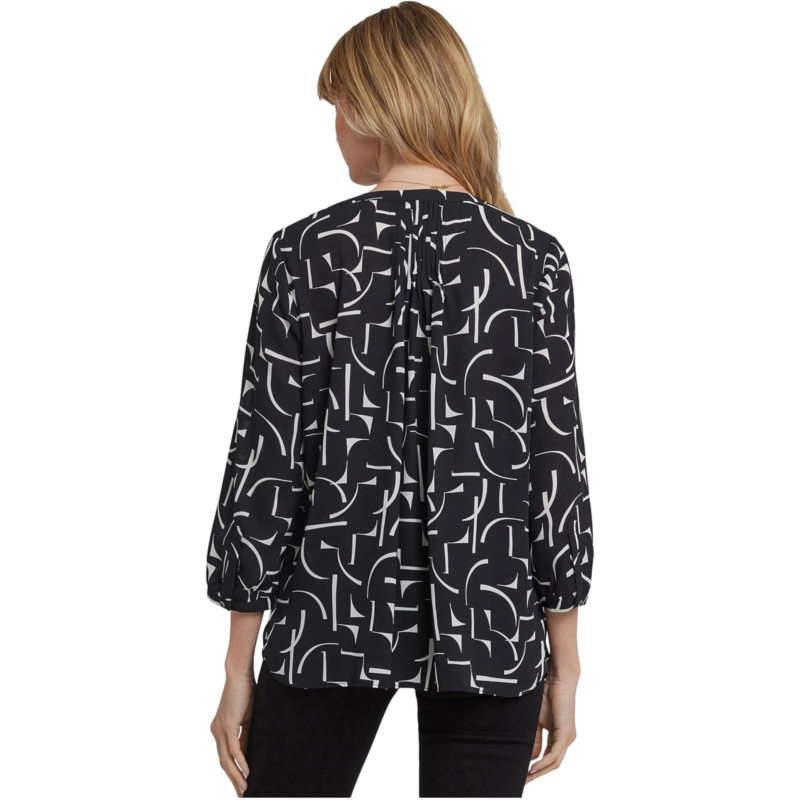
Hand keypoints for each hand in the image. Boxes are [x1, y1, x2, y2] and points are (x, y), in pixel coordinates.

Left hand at [210, 673, 255, 796]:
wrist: (240, 673)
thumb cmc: (245, 691)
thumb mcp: (247, 717)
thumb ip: (245, 734)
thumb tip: (248, 752)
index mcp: (220, 729)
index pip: (225, 755)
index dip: (232, 771)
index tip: (241, 783)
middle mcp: (216, 731)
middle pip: (223, 762)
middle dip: (232, 778)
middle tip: (241, 793)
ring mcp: (220, 729)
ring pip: (226, 759)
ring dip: (235, 775)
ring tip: (244, 788)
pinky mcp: (227, 725)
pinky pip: (233, 748)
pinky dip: (240, 761)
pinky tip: (246, 771)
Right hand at [526, 675, 577, 783]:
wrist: (557, 679)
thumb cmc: (546, 695)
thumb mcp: (536, 721)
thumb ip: (534, 738)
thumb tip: (530, 758)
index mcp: (558, 736)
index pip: (548, 757)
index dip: (537, 768)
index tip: (523, 774)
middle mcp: (565, 739)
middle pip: (553, 763)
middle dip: (538, 774)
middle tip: (524, 781)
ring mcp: (567, 737)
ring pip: (555, 762)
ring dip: (541, 771)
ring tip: (527, 777)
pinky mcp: (566, 734)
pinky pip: (555, 754)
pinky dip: (544, 762)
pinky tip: (534, 767)